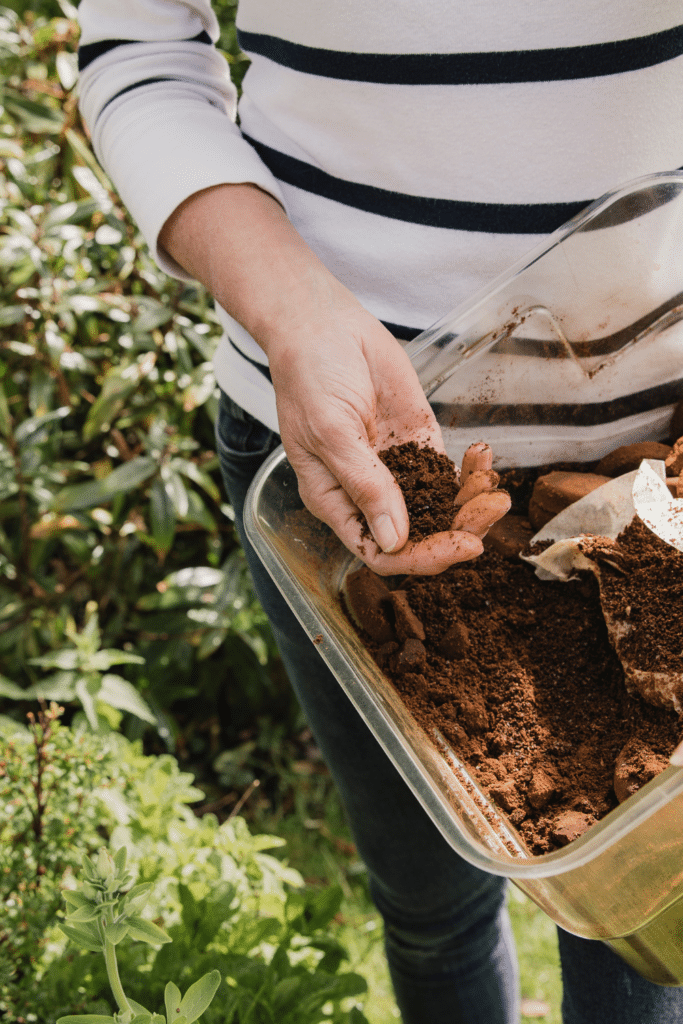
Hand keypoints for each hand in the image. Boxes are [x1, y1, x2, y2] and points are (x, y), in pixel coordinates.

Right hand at [158, 182, 509, 572]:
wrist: (322, 324)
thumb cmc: (309, 376)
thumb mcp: (331, 433)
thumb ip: (364, 484)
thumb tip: (393, 540)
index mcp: (336, 502)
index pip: (381, 552)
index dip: (421, 558)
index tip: (461, 545)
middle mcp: (367, 493)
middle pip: (419, 535)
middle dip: (459, 529)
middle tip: (493, 509)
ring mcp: (395, 468)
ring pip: (440, 507)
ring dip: (471, 503)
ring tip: (496, 488)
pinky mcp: (417, 441)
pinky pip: (449, 471)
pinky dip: (471, 472)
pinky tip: (484, 457)